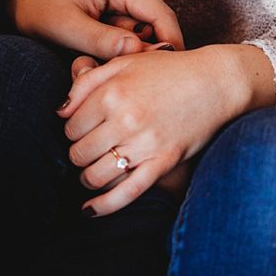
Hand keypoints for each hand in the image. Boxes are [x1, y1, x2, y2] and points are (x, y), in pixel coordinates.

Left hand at [9, 0, 183, 60]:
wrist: (19, 9)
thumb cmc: (38, 12)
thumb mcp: (67, 28)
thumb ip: (102, 40)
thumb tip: (137, 51)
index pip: (161, 15)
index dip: (170, 45)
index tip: (168, 76)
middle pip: (156, 27)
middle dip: (146, 54)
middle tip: (128, 78)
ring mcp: (124, 2)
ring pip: (144, 37)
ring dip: (131, 57)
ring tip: (105, 68)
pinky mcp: (117, 16)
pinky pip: (130, 39)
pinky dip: (120, 55)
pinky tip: (103, 63)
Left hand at [57, 43, 275, 215]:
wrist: (215, 82)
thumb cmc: (168, 70)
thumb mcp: (124, 63)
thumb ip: (86, 83)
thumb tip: (60, 112)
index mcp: (112, 94)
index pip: (70, 127)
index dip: (73, 130)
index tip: (84, 129)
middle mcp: (125, 120)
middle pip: (79, 152)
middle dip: (79, 154)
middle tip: (89, 149)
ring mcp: (145, 144)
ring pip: (96, 176)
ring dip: (88, 178)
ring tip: (91, 172)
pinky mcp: (163, 162)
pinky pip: (127, 192)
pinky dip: (104, 206)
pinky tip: (89, 211)